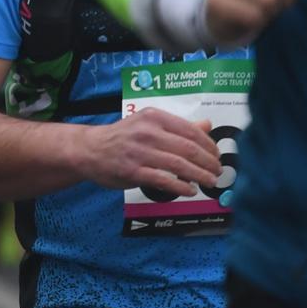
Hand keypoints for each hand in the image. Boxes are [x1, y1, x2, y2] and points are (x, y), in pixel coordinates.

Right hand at [76, 110, 222, 196]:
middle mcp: (147, 131)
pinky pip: (163, 180)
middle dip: (208, 162)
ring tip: (210, 182)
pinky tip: (190, 190)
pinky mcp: (132, 171)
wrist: (88, 149)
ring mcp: (139, 152)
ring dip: (199, 175)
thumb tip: (207, 125)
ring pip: (178, 164)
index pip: (190, 131)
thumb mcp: (148, 124)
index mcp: (154, 117)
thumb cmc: (122, 137)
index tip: (217, 156)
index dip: (209, 145)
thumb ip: (178, 126)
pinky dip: (180, 186)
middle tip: (218, 171)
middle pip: (188, 148)